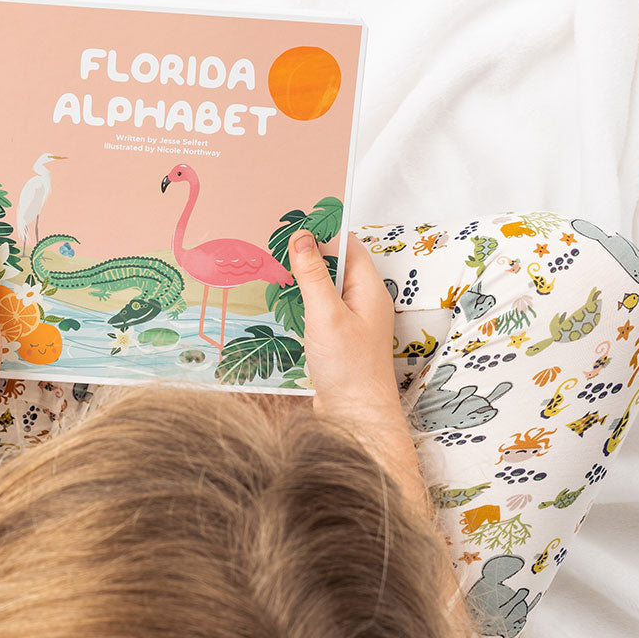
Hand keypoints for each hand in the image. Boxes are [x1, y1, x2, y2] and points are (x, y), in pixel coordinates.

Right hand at [289, 227, 400, 421]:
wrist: (356, 417)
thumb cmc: (348, 368)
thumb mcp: (326, 315)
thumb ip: (313, 275)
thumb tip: (302, 237)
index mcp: (368, 288)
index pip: (347, 244)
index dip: (322, 230)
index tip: (292, 220)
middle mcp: (363, 300)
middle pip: (334, 264)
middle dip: (306, 253)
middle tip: (273, 243)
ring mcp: (352, 319)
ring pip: (324, 288)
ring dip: (301, 280)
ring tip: (270, 268)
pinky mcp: (338, 337)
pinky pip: (320, 309)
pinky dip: (301, 303)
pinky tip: (281, 304)